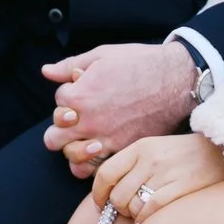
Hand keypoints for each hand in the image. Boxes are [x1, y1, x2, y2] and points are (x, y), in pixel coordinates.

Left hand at [42, 38, 196, 174]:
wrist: (176, 79)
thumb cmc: (140, 63)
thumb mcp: (103, 54)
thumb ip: (70, 64)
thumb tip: (46, 71)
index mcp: (80, 95)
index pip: (59, 101)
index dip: (70, 93)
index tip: (84, 88)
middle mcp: (89, 121)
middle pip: (53, 138)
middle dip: (60, 128)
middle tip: (75, 120)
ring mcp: (106, 139)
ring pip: (71, 158)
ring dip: (73, 147)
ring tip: (84, 137)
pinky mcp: (123, 150)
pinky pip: (96, 169)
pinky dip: (93, 163)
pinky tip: (99, 150)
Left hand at [91, 131, 223, 219]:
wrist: (220, 149)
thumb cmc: (183, 153)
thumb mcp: (154, 148)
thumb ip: (132, 164)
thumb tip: (108, 190)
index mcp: (140, 147)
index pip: (105, 173)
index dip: (98, 193)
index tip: (100, 203)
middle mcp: (149, 159)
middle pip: (117, 194)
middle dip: (118, 208)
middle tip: (127, 210)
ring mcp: (165, 174)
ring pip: (132, 205)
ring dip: (133, 215)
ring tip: (141, 213)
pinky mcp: (180, 187)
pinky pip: (150, 210)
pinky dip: (144, 220)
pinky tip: (146, 223)